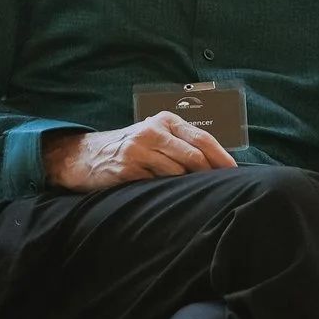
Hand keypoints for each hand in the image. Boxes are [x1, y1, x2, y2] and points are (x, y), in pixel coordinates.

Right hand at [44, 112, 237, 191]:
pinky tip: (168, 197)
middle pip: (194, 155)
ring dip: (187, 185)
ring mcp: (139, 149)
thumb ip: (181, 144)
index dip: (222, 158)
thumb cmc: (128, 149)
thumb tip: (218, 165)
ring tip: (192, 195)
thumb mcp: (154, 137)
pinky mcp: (127, 168)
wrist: (83, 157)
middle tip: (219, 189)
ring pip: (177, 171)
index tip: (234, 173)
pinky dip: (166, 191)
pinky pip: (157, 183)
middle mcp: (153, 131)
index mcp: (165, 121)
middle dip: (210, 174)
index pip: (202, 139)